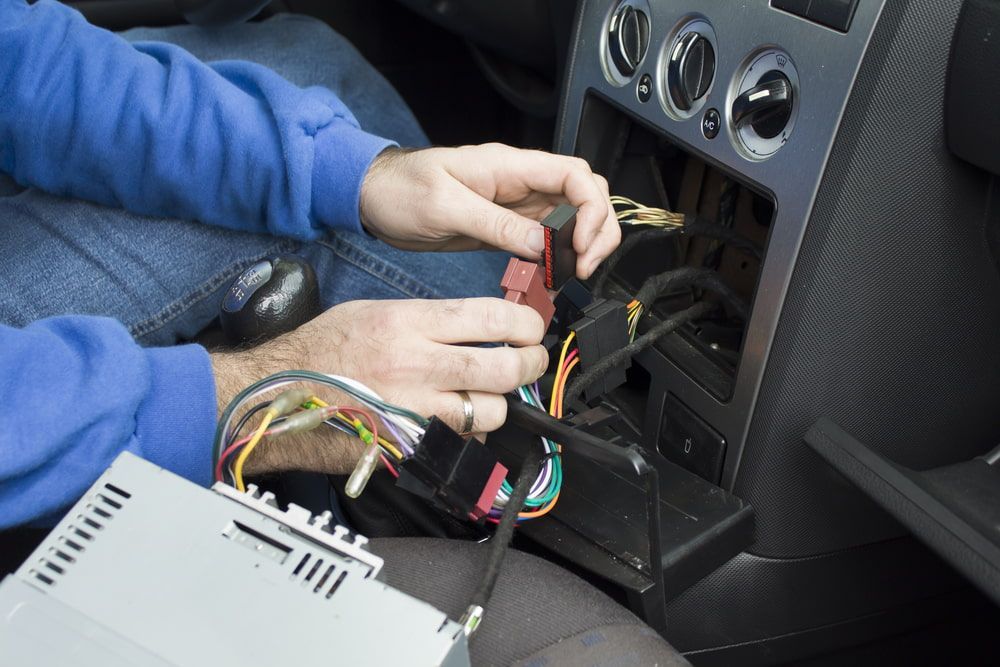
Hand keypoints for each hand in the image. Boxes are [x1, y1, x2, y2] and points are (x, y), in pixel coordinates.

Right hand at [210, 297, 546, 474]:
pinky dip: (468, 433)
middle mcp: (414, 364)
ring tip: (490, 395)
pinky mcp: (408, 445)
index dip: (524, 324)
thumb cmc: (319, 352)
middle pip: (502, 367)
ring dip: (499, 404)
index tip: (530, 328)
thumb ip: (427, 318)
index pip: (490, 318)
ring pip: (489, 410)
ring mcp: (413, 410)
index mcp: (407, 322)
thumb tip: (476, 324)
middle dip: (529, 364)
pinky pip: (459, 442)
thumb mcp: (372, 312)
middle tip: (531, 361)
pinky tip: (457, 421)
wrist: (276, 398)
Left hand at [359, 143, 620, 278]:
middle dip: (598, 230)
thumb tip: (542, 243)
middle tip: (584, 266)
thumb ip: (496, 224)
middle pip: (585, 195)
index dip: (590, 210)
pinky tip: (551, 275)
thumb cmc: (399, 189)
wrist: (372, 197)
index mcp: (510, 166)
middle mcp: (519, 182)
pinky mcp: (506, 225)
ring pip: (572, 217)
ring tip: (572, 274)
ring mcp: (515, 204)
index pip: (575, 176)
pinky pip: (546, 237)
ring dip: (582, 245)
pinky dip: (557, 256)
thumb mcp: (445, 206)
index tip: (580, 245)